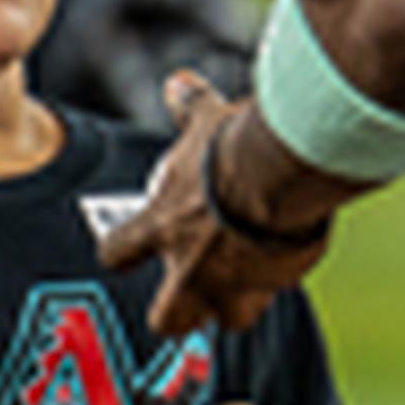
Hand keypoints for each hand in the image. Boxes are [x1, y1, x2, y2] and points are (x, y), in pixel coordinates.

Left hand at [103, 71, 329, 337]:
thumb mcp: (206, 120)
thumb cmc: (237, 146)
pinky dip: (279, 280)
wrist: (284, 169)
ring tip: (249, 280)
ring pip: (229, 319)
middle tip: (191, 295)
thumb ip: (190, 109)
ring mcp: (233, 283)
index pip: (116, 255)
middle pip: (167, 320)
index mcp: (161, 227)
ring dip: (236, 306)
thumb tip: (179, 84)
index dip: (120, 252)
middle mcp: (191, 267)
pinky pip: (274, 295)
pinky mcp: (275, 284)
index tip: (130, 248)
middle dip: (178, 315)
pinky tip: (287, 254)